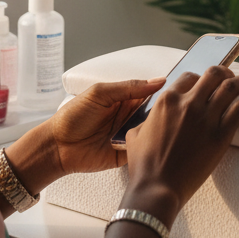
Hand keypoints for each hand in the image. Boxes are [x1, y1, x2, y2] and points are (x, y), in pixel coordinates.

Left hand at [0, 79, 165, 216]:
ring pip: (151, 132)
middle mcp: (129, 117)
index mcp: (124, 99)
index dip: (164, 92)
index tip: (182, 88)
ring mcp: (128, 137)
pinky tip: (159, 144)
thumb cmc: (74, 116)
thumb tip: (158, 81)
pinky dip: (150, 148)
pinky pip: (142, 151)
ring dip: (159, 130)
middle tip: (181, 109)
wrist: (56, 146)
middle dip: (166, 112)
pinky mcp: (125, 156)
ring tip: (175, 126)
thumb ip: (129, 87)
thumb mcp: (101, 93)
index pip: (150, 93)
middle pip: (154, 113)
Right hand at [123, 65, 238, 220]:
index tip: (210, 81)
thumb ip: (147, 119)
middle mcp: (189, 102)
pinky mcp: (221, 134)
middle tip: (237, 74)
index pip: (190, 76)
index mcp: (168, 99)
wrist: (157, 189)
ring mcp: (206, 117)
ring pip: (232, 86)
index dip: (201, 77)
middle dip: (227, 71)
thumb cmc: (144, 166)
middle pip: (214, 74)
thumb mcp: (136, 133)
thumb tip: (150, 118)